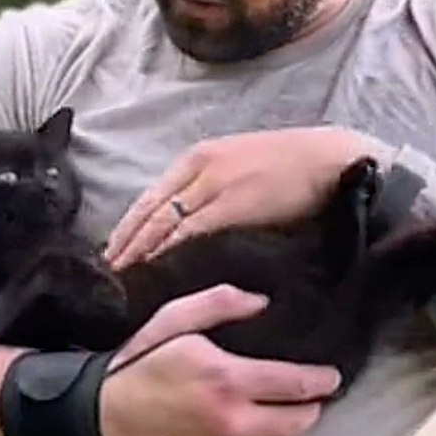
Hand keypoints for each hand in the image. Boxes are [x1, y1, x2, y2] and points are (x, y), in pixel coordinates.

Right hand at [98, 284, 340, 435]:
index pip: (294, 384)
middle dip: (312, 407)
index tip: (331, 376)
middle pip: (296, 422)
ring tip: (294, 412)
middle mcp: (231, 421)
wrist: (102, 417)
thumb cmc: (141, 364)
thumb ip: (222, 302)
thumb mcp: (176, 318)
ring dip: (292, 430)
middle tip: (314, 394)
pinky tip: (263, 433)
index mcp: (228, 379)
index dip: (320, 381)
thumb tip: (262, 302)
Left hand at [106, 127, 382, 267]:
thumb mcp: (239, 164)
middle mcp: (198, 168)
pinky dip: (170, 251)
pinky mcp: (233, 205)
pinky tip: (158, 269)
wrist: (327, 159)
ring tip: (126, 278)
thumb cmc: (290, 164)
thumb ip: (212, 187)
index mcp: (198, 157)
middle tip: (107, 272)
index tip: (112, 251)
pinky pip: (191, 232)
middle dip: (125, 243)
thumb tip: (190, 221)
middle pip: (149, 210)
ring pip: (164, 223)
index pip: (150, 196)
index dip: (128, 226)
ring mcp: (214, 185)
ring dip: (141, 252)